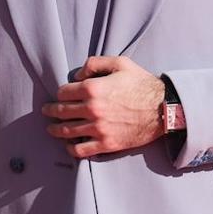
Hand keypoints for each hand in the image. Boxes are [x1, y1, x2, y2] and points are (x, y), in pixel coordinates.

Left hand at [41, 57, 166, 157]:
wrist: (165, 109)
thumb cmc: (142, 84)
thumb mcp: (120, 63)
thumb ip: (95, 63)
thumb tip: (77, 76)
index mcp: (93, 89)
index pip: (63, 93)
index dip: (61, 93)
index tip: (62, 96)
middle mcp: (92, 109)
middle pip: (60, 112)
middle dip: (51, 111)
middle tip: (47, 112)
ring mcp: (98, 128)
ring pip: (66, 131)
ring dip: (55, 130)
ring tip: (52, 129)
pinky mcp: (106, 144)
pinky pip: (80, 150)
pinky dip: (71, 148)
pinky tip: (68, 145)